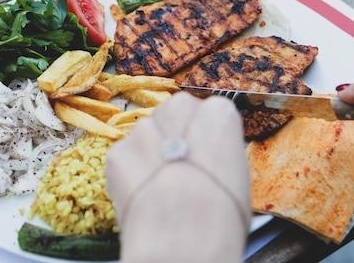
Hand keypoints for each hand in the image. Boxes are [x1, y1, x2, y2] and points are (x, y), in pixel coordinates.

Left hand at [105, 91, 250, 262]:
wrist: (183, 243)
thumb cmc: (221, 214)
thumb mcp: (236, 172)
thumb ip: (218, 149)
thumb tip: (206, 154)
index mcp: (216, 111)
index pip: (208, 111)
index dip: (204, 137)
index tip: (203, 155)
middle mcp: (178, 110)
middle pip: (174, 113)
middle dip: (174, 135)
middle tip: (180, 168)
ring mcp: (143, 129)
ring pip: (147, 134)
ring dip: (151, 153)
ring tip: (161, 188)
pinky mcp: (117, 152)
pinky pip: (125, 156)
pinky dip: (130, 173)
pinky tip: (143, 196)